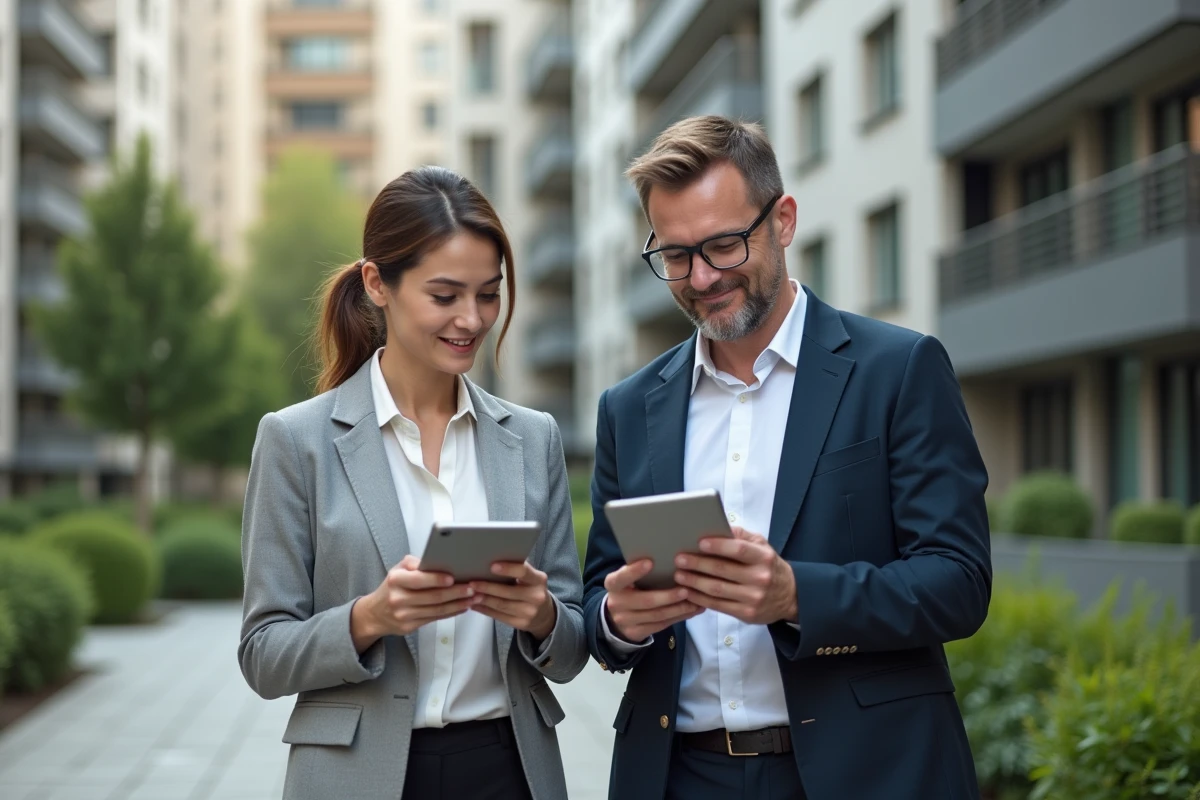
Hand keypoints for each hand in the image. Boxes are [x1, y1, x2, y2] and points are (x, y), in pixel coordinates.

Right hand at [352, 555, 479, 649]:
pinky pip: (435, 619)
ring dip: (458, 604)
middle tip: (472, 588)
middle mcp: (398, 598)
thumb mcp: (398, 569)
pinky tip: (462, 607)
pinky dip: (451, 613)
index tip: (453, 578)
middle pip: (432, 596)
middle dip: (455, 592)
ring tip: (473, 598)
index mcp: (396, 580)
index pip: (419, 579)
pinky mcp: (410, 627)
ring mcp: (404, 615)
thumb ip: (416, 563)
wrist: (375, 613)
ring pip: (437, 610)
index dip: (437, 579)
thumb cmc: (392, 586)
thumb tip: (436, 560)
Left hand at [469, 562, 556, 640]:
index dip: (508, 569)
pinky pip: (499, 616)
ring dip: (483, 599)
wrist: (545, 614)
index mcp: (539, 580)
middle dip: (487, 587)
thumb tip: (492, 558)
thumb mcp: (531, 577)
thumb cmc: (531, 588)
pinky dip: (485, 610)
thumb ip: (518, 569)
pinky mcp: (521, 624)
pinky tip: (475, 605)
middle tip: (471, 583)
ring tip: (470, 594)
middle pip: (508, 592)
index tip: (492, 566)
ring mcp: (529, 612)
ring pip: (501, 605)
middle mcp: (536, 596)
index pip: (523, 572)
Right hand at [604, 559, 702, 642]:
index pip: (621, 577)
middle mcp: (617, 603)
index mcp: (613, 584)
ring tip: (696, 602)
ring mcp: (626, 621)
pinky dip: (679, 617)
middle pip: (646, 601)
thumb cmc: (629, 589)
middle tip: (686, 590)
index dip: (634, 571)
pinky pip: (662, 625)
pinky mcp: (637, 633)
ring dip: (679, 609)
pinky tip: (692, 611)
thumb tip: (668, 557)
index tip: (650, 562)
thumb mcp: (627, 579)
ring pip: (657, 616)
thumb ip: (638, 571)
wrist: (615, 618)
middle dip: (668, 596)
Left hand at [673, 527, 797, 624]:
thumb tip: (716, 526)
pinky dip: (700, 598)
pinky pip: (718, 605)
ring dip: (694, 582)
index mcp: (764, 557)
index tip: (699, 543)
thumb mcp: (762, 546)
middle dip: (698, 564)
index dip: (718, 546)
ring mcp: (753, 598)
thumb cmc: (769, 566)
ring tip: (679, 575)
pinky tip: (688, 592)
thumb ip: (741, 536)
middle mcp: (760, 578)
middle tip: (679, 559)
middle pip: (723, 570)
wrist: (790, 596)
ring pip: (717, 589)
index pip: (739, 549)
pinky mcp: (746, 613)